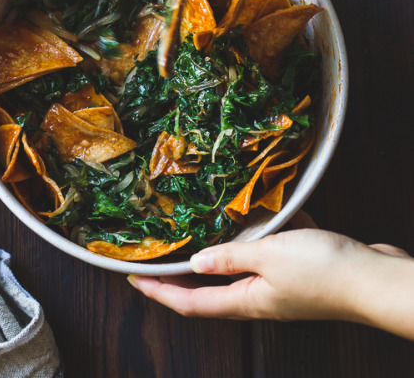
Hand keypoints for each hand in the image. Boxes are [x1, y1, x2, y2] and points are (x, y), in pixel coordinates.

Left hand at [128, 221, 413, 338]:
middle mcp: (260, 297)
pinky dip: (265, 230)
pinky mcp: (301, 267)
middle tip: (160, 253)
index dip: (160, 292)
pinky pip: (273, 247)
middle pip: (211, 288)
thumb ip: (232, 256)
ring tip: (204, 223)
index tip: (133, 279)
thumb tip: (197, 263)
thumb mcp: (271, 257)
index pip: (191, 303)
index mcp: (247, 300)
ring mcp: (281, 283)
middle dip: (183, 273)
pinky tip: (267, 206)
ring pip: (243, 263)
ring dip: (224, 247)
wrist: (376, 278)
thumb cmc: (324, 271)